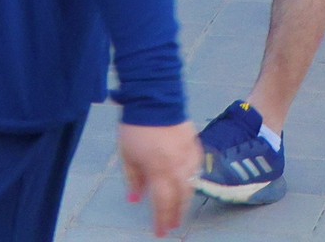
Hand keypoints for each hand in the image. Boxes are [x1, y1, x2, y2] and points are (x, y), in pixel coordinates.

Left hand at [121, 120, 200, 235]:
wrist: (153, 97)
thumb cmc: (135, 127)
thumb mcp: (127, 155)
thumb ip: (133, 180)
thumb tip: (135, 200)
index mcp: (158, 168)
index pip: (163, 202)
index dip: (162, 219)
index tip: (161, 232)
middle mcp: (177, 165)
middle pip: (181, 197)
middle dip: (177, 214)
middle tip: (173, 225)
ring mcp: (188, 154)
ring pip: (191, 184)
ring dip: (186, 199)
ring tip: (180, 209)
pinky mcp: (194, 143)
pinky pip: (197, 167)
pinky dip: (193, 179)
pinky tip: (188, 184)